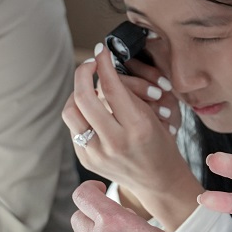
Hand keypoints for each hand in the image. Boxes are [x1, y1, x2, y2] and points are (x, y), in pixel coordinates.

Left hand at [62, 48, 189, 223]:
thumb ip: (129, 95)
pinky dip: (81, 114)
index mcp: (138, 128)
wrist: (159, 181)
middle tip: (90, 63)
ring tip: (87, 88)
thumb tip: (106, 69)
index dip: (104, 63)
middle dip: (83, 73)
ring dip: (76, 93)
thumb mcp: (155, 117)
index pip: (112, 87)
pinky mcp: (85, 160)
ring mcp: (96, 153)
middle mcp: (115, 142)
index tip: (102, 50)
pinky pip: (74, 128)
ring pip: (70, 111)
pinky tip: (91, 110)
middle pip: (83, 97)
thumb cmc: (162, 145)